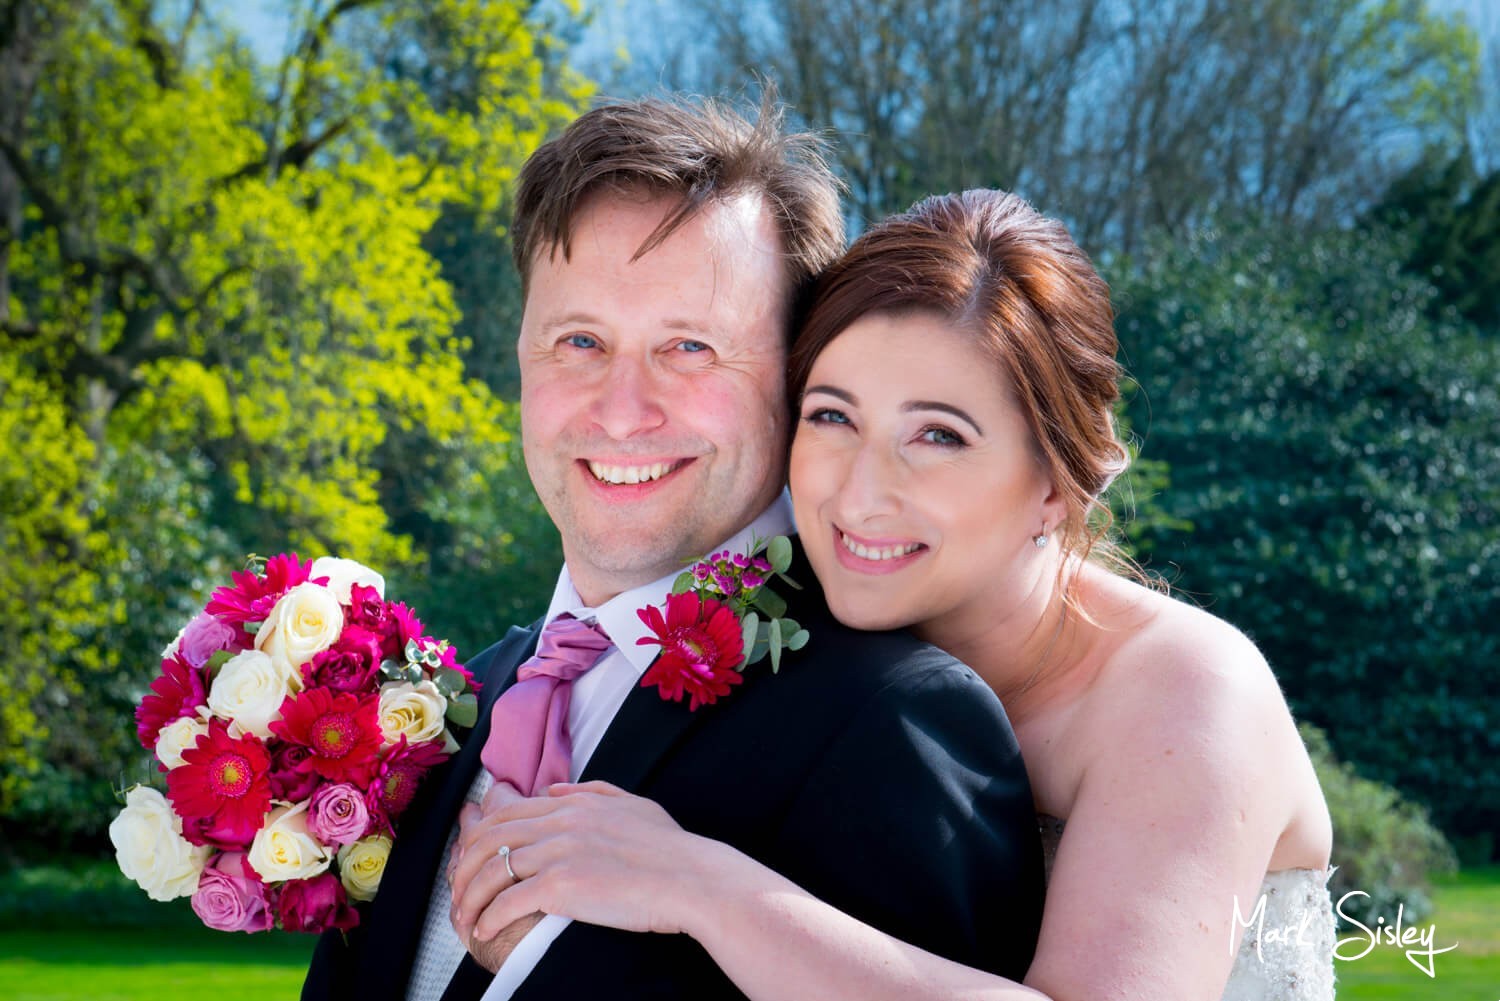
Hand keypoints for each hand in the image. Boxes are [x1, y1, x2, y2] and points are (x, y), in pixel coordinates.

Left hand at [448, 780, 709, 945]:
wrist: (692, 879)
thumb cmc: (671, 848)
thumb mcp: (632, 805)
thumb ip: (590, 793)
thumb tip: (554, 791)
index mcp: (573, 804)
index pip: (505, 813)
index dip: (478, 838)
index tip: (469, 861)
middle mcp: (559, 823)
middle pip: (489, 839)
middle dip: (463, 868)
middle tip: (457, 893)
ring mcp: (558, 853)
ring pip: (491, 871)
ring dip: (469, 897)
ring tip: (465, 919)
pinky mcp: (561, 886)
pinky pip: (507, 901)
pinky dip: (488, 917)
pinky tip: (483, 931)